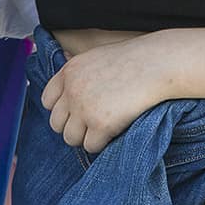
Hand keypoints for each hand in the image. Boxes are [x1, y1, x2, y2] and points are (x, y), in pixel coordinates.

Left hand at [42, 38, 171, 154]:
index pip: (47, 101)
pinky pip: (91, 146)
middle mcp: (71, 90)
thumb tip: (69, 96)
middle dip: (73, 126)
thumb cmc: (133, 61)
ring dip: (86, 137)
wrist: (157, 64)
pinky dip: (102, 143)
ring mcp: (84, 109)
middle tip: (93, 123)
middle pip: (56, 124)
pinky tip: (116, 131)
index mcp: (68, 72)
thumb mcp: (96, 58)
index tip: (77, 112)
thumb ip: (79, 76)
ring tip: (105, 128)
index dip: (63, 109)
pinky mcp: (100, 125)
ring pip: (71, 138)